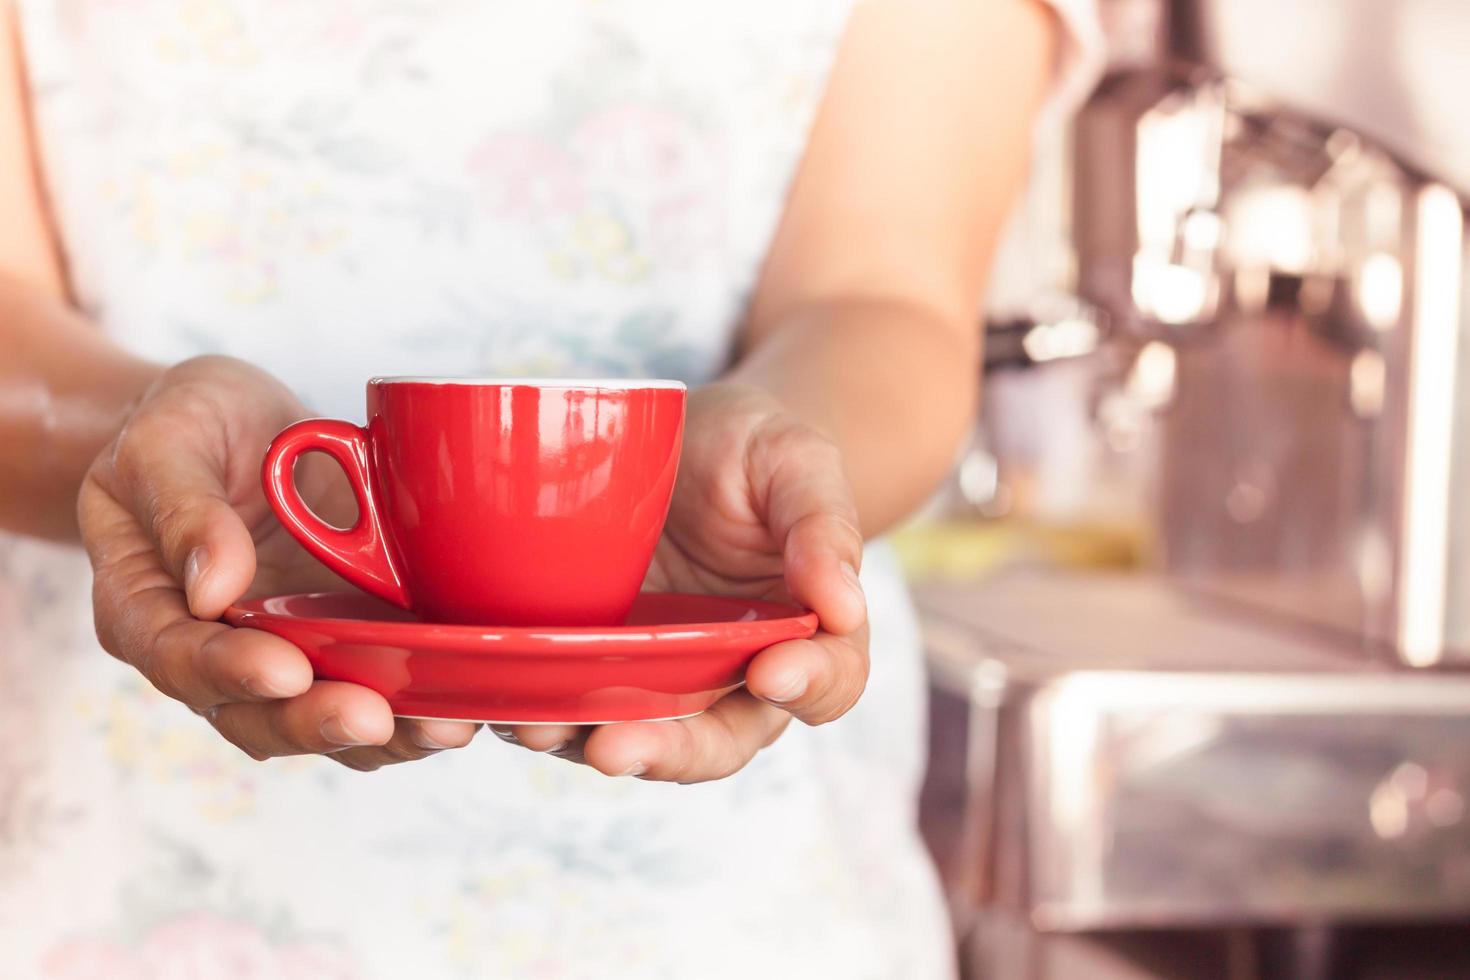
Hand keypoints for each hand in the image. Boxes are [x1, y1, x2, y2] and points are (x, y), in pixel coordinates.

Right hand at [78, 355, 478, 769]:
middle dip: (317, 722)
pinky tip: (474, 707)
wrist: (242, 419)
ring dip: (386, 735)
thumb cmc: (191, 422)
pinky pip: (381, 688)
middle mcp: (215, 648)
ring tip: (441, 726)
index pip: (178, 656)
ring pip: (325, 719)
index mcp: (146, 605)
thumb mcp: (166, 437)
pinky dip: (424, 705)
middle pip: (255, 715)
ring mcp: (286, 649)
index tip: (286, 670)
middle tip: (374, 717)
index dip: (231, 673)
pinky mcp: (348, 638)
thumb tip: (215, 585)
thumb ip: (183, 506)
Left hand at [498, 382, 868, 782]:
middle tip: (619, 747)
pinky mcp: (589, 661)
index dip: (806, 686)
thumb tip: (843, 607)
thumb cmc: (751, 448)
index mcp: (804, 632)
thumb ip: (823, 523)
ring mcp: (656, 675)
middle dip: (670, 753)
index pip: (823, 681)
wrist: (675, 433)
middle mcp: (732, 674)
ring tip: (539, 727)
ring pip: (632, 736)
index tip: (772, 669)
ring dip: (585, 742)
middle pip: (717, 741)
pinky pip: (566, 701)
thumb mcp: (796, 459)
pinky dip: (533, 711)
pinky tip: (498, 698)